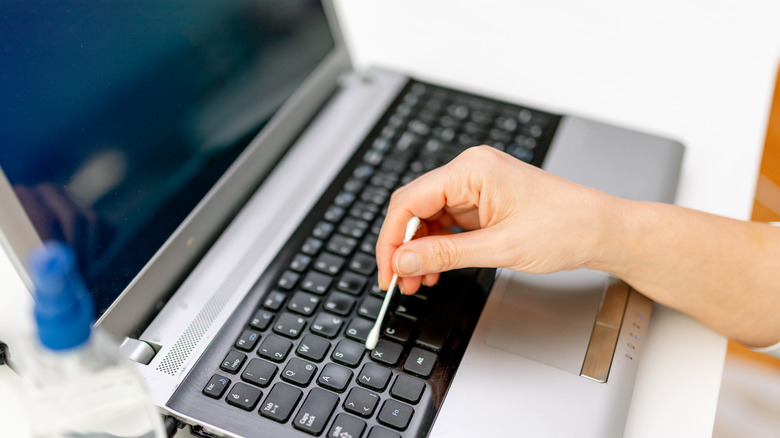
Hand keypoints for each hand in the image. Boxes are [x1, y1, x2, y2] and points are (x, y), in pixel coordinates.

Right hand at [375, 146, 620, 293]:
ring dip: (419, 251)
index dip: (391, 239)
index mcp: (472, 169)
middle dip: (403, 247)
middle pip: (415, 208)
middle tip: (400, 282)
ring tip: (418, 281)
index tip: (388, 270)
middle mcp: (470, 172)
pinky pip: (447, 224)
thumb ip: (446, 255)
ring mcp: (476, 187)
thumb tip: (404, 261)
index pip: (410, 200)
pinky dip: (437, 248)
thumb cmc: (567, 227)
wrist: (601, 230)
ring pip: (429, 219)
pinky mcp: (482, 202)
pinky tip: (435, 269)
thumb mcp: (501, 248)